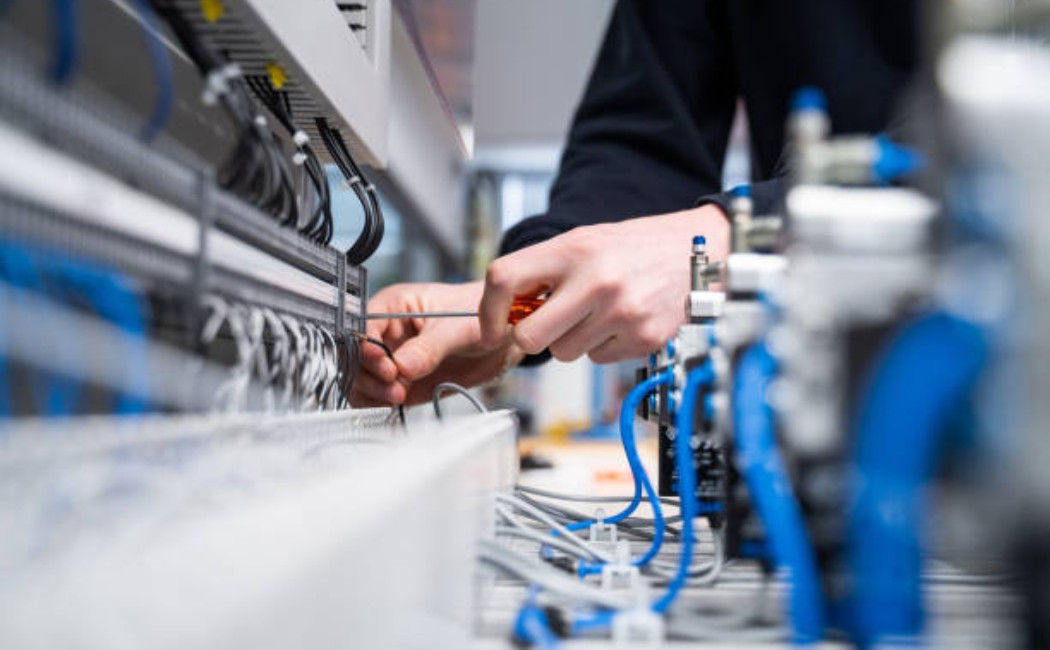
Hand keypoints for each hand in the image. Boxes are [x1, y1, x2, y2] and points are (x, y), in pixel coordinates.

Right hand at [351, 281, 520, 405]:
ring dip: (374, 391)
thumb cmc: (480, 316)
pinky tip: (396, 402)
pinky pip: (376, 396)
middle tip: (395, 386)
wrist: (502, 338)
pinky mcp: (400, 382)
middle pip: (354, 357)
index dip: (367, 349)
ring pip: (361, 379)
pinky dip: (379, 403)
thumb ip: (428, 348)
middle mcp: (387, 333)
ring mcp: (391, 358)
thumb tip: (402, 366)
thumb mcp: (457, 329)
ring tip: (398, 395)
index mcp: (394, 307)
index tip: (386, 366)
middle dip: (369, 374)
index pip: (362, 326)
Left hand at [478, 205, 729, 363]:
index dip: (488, 311)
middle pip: (529, 337)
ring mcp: (621, 312)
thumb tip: (502, 312)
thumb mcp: (584, 242)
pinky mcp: (643, 338)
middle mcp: (596, 280)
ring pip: (563, 353)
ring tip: (597, 312)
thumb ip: (544, 271)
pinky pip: (597, 359)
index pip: (504, 279)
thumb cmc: (634, 247)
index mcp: (573, 248)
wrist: (697, 252)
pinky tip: (621, 321)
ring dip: (573, 340)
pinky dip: (603, 345)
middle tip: (548, 324)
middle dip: (532, 337)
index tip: (491, 327)